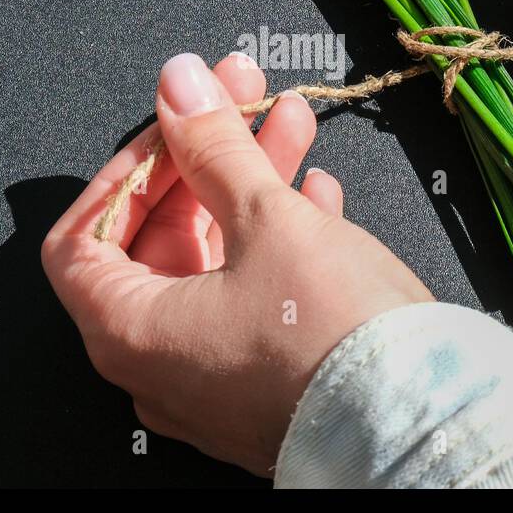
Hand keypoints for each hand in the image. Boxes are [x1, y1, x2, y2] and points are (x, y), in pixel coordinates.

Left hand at [42, 52, 432, 475]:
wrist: (426, 425)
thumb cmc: (333, 340)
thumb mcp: (267, 219)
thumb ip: (213, 146)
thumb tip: (180, 87)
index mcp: (130, 333)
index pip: (86, 237)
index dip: (128, 168)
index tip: (175, 123)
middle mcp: (160, 365)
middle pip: (161, 238)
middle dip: (206, 158)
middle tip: (241, 97)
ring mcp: (214, 379)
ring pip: (217, 260)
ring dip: (250, 184)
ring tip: (291, 122)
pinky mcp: (268, 382)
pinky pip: (255, 296)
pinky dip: (278, 239)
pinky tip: (317, 193)